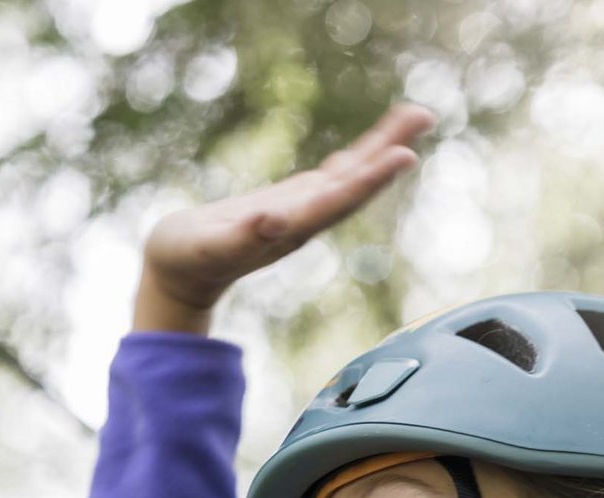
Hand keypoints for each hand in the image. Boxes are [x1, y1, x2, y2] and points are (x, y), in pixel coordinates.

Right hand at [133, 103, 435, 334]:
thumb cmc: (185, 261)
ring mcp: (300, 212)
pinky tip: (369, 148)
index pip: (338, 200)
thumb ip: (241, 236)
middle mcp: (304, 220)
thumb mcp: (208, 247)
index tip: (403, 154)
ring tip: (413, 115)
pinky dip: (355, 158)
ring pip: (350, 175)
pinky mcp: (289, 205)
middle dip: (390, 150)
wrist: (179, 276)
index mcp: (289, 229)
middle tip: (424, 114)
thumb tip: (274, 220)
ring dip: (382, 147)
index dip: (370, 178)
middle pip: (357, 183)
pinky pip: (331, 177)